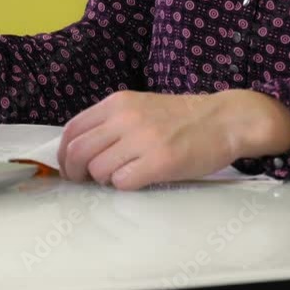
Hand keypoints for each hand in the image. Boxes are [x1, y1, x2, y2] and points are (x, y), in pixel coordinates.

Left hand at [56, 89, 289, 189]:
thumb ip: (112, 123)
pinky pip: (122, 183)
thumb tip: (81, 152)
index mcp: (117, 103)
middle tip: (85, 182)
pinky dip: (125, 186)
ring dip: (104, 180)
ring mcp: (142, 139)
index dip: (64, 154)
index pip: (72, 130)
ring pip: (98, 170)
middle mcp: (125, 118)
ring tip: (122, 176)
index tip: (70, 168)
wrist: (225, 119)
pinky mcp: (159, 162)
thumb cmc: (183, 118)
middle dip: (75, 173)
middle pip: (78, 152)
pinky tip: (140, 179)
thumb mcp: (140, 107)